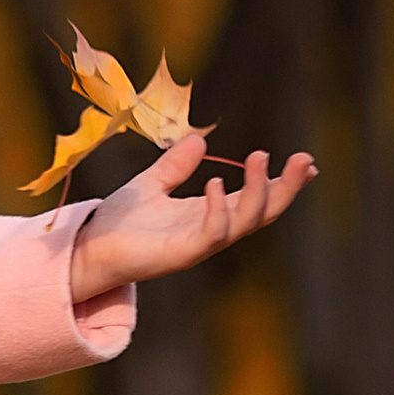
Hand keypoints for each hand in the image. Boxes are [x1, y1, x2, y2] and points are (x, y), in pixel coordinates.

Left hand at [66, 133, 315, 304]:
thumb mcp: (151, 184)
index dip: (281, 182)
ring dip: (258, 192)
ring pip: (245, 222)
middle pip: (263, 212)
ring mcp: (199, 244)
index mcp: (209, 213)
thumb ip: (175, 166)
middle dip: (286, 188)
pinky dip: (217, 210)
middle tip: (305, 161)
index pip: (256, 198)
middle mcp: (211, 230)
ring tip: (261, 158)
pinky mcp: (181, 254)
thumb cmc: (119, 222)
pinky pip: (211, 235)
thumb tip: (199, 140)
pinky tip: (214, 184)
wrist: (88, 249)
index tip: (305, 162)